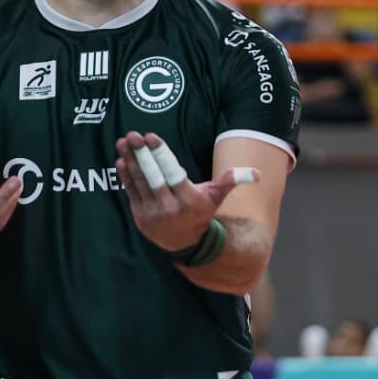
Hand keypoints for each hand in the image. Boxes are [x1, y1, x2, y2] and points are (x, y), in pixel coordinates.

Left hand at [114, 131, 255, 251]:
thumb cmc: (201, 213)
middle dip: (142, 154)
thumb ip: (231, 182)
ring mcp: (153, 213)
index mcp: (189, 200)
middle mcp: (170, 208)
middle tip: (133, 134)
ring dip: (130, 160)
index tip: (151, 136)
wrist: (185, 244)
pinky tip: (120, 159)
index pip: (173, 173)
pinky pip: (131, 192)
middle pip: (153, 177)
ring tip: (124, 141)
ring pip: (139, 182)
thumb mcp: (216, 198)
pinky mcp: (140, 216)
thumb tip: (256, 173)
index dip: (161, 154)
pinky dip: (125, 176)